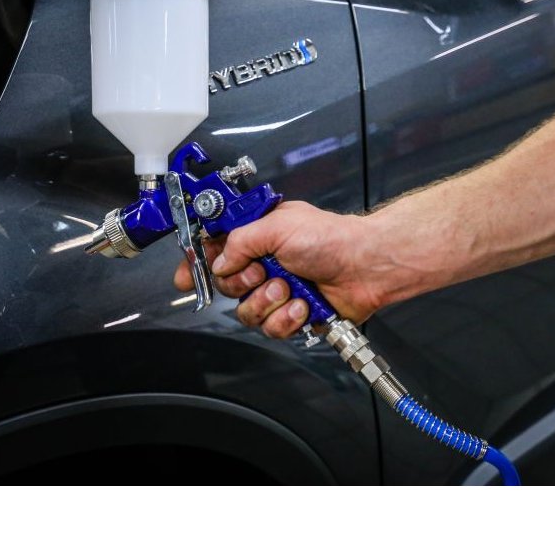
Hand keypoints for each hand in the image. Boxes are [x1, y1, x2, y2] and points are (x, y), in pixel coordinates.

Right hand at [173, 201, 383, 338]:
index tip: (187, 276)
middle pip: (226, 286)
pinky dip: (287, 318)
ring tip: (289, 288)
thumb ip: (240, 241)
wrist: (367, 267)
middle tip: (264, 273)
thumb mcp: (279, 226)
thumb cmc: (333, 239)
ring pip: (246, 311)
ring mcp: (279, 290)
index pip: (216, 249)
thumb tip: (220, 261)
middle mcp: (266, 263)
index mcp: (259, 235)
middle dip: (243, 283)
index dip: (198, 263)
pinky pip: (271, 327)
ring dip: (267, 302)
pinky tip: (303, 305)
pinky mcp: (293, 314)